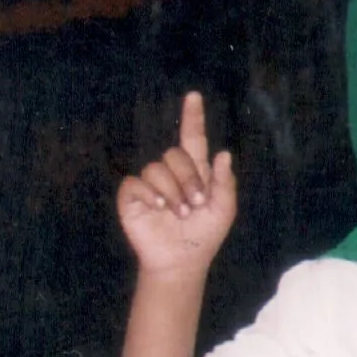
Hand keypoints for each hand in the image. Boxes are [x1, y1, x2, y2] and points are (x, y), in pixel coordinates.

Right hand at [117, 92, 237, 277]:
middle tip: (196, 204)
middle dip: (190, 178)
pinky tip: (158, 209)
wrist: (182, 259)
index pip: (193, 139)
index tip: (194, 96)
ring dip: (173, 191)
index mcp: (196, 172)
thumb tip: (223, 153)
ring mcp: (150, 184)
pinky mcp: (132, 197)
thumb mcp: (224, 208)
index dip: (193, 118)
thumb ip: (224, 182)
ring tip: (180, 212)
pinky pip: (136, 183)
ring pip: (156, 168)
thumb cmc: (205, 235)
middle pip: (176, 154)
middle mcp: (171, 173)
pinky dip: (150, 194)